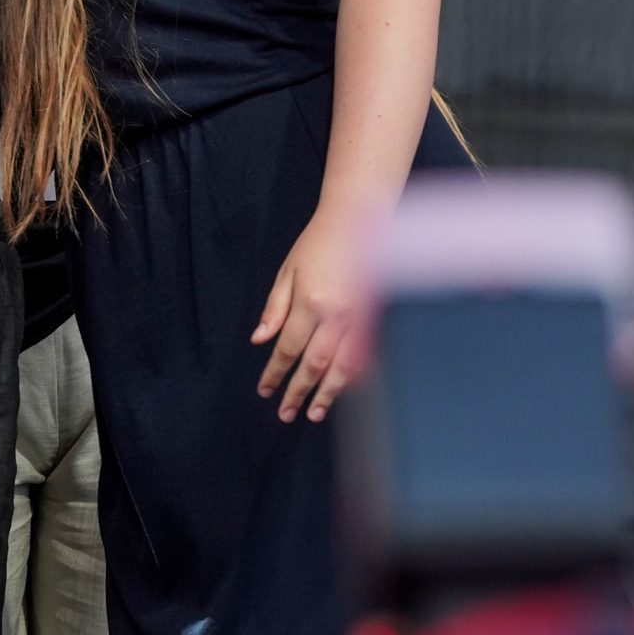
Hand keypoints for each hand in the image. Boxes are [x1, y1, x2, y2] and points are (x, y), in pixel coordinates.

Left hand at [251, 203, 371, 422]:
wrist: (359, 220)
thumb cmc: (318, 242)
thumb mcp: (288, 271)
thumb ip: (274, 309)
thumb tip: (259, 341)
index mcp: (310, 302)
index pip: (288, 349)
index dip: (275, 373)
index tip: (265, 391)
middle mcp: (336, 315)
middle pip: (314, 365)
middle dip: (299, 392)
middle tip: (286, 414)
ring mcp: (360, 318)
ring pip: (343, 366)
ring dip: (328, 392)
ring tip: (315, 412)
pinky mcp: (374, 316)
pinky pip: (363, 354)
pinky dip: (353, 375)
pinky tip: (343, 388)